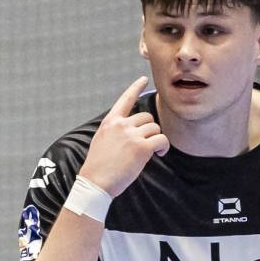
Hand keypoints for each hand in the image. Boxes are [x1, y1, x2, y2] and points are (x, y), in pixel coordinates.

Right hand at [77, 75, 169, 197]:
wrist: (96, 181)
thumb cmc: (98, 166)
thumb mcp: (102, 141)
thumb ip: (116, 131)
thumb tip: (131, 132)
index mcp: (111, 122)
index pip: (125, 99)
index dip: (135, 88)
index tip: (143, 79)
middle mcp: (121, 125)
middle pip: (147, 118)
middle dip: (150, 130)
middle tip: (148, 145)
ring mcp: (132, 135)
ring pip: (155, 129)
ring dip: (157, 140)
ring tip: (153, 152)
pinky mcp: (142, 147)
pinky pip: (161, 140)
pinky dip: (163, 147)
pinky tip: (159, 154)